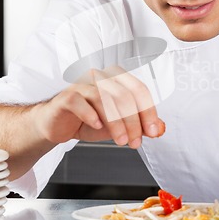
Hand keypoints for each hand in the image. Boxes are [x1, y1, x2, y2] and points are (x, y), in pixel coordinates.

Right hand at [32, 68, 164, 148]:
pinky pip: (80, 101)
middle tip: (135, 142)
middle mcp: (101, 77)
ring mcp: (83, 84)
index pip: (139, 90)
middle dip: (133, 121)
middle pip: (124, 95)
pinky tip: (97, 126)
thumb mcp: (119, 125)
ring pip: (104, 98)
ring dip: (116, 122)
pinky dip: (91, 114)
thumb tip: (160, 129)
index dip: (148, 111)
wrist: (58, 125)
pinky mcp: (66, 96)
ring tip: (121, 140)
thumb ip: (139, 125)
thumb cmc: (89, 121)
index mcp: (117, 79)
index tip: (152, 132)